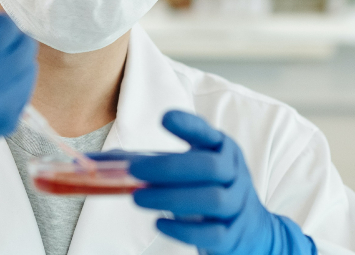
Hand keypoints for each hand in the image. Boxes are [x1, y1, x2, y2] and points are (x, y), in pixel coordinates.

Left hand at [129, 111, 316, 254]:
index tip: (164, 118)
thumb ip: (157, 163)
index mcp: (223, 151)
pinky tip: (159, 224)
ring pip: (213, 200)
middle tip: (135, 171)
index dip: (189, 125)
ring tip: (138, 198)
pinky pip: (212, 233)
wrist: (253, 228)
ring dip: (172, 198)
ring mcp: (237, 205)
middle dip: (170, 167)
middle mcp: (234, 174)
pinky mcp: (234, 235)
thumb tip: (101, 162)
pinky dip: (183, 230)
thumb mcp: (196, 170)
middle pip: (211, 167)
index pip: (209, 134)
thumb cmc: (213, 191)